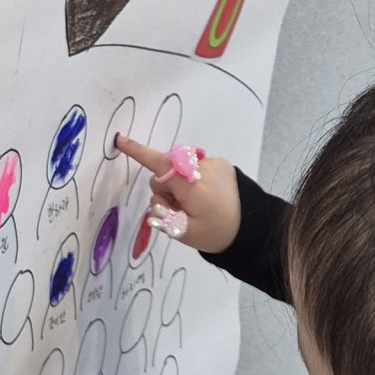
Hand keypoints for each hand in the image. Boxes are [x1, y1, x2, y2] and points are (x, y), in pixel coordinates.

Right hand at [115, 134, 242, 255]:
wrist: (253, 229)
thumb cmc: (215, 234)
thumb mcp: (183, 232)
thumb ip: (163, 210)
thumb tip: (159, 191)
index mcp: (192, 187)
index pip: (160, 166)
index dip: (138, 153)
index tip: (121, 140)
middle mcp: (202, 169)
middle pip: (166, 172)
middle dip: (166, 190)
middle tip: (180, 211)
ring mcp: (213, 164)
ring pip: (180, 170)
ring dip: (182, 186)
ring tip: (197, 205)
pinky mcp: (222, 163)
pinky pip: (196, 168)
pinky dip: (195, 181)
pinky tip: (208, 196)